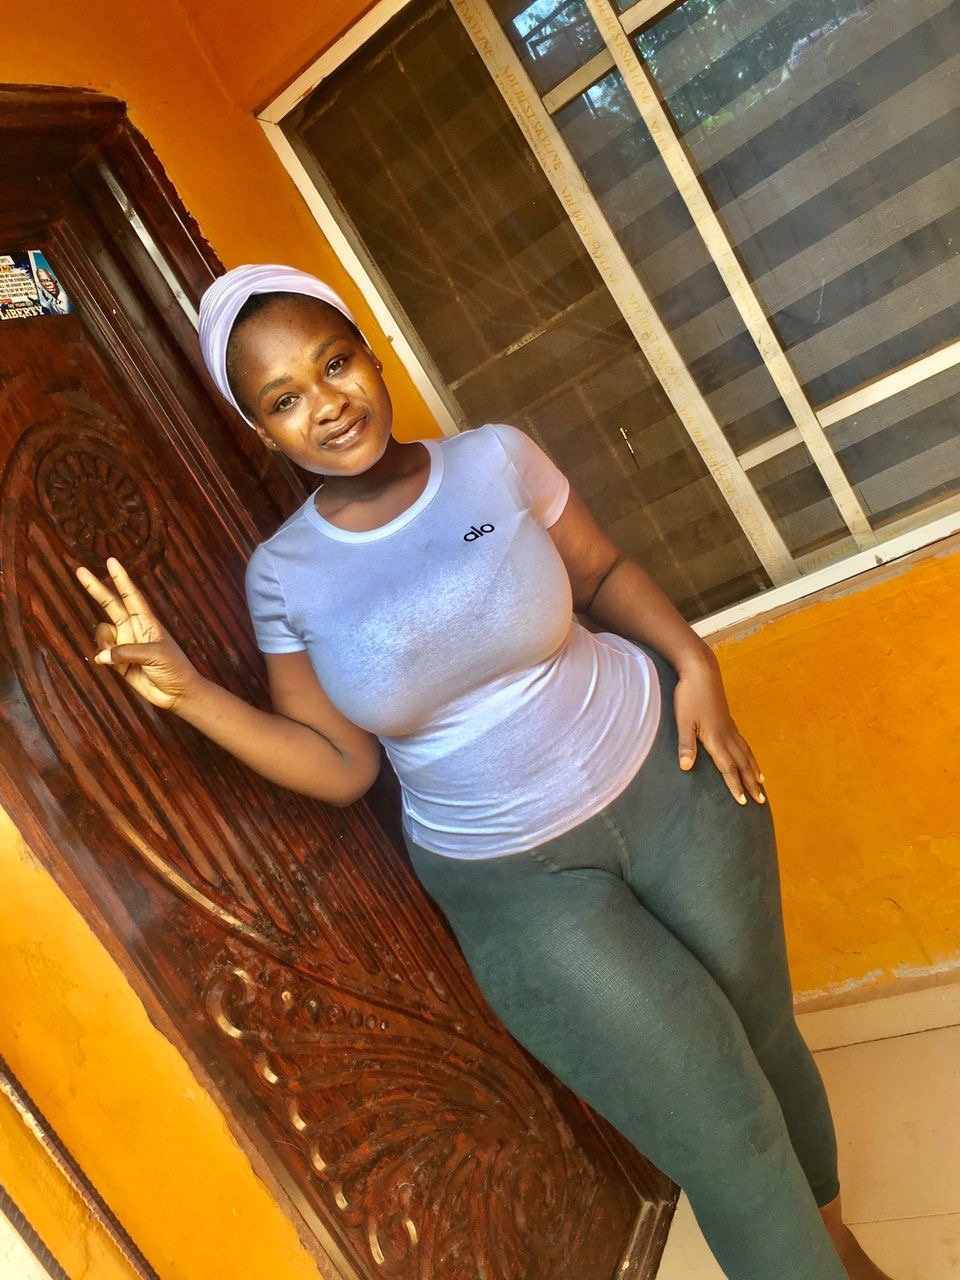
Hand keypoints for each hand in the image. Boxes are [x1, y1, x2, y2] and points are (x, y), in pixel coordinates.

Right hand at [76, 557, 201, 711]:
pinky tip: (108, 662)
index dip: (121, 579)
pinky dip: (102, 655)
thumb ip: (126, 652)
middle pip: (110, 604)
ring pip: (102, 632)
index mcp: (147, 621)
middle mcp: (133, 628)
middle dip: (95, 588)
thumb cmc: (174, 668)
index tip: (112, 562)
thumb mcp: (155, 654)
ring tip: (116, 656)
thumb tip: (102, 655)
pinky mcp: (118, 661)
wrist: (176, 693)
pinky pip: (102, 651)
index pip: (131, 595)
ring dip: (104, 641)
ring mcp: (124, 643)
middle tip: (80, 571)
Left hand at [674, 656, 764, 804]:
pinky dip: (749, 753)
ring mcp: (729, 726)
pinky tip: (749, 755)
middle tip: (760, 800)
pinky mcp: (728, 719)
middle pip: (742, 763)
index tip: (743, 801)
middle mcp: (727, 735)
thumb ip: (685, 745)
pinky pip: (743, 742)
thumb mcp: (683, 721)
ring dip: (753, 768)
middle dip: (750, 783)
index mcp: (716, 738)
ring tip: (761, 781)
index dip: (735, 785)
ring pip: (745, 752)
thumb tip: (686, 767)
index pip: (728, 768)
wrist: (701, 671)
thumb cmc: (689, 696)